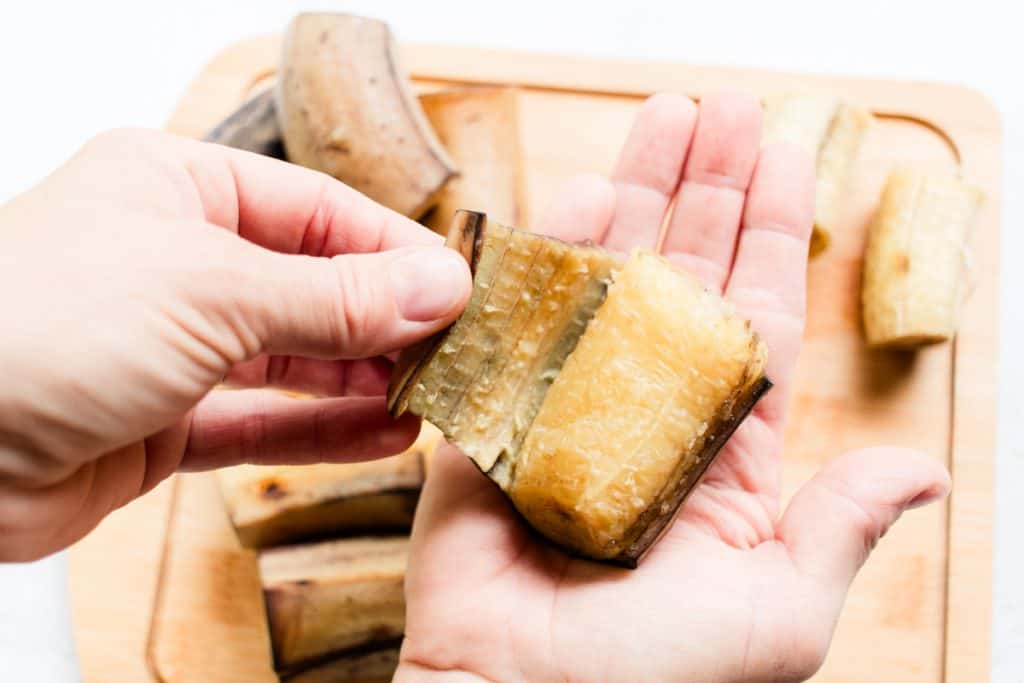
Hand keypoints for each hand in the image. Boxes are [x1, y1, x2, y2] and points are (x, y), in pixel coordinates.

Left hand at [0, 130, 470, 560]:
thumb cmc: (37, 326)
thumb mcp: (212, 290)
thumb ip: (335, 299)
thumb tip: (439, 287)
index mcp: (178, 189)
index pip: (318, 214)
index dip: (394, 252)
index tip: (459, 290)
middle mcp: (176, 261)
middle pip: (312, 286)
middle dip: (385, 321)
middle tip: (455, 352)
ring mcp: (169, 346)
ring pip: (293, 360)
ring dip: (362, 380)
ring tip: (430, 397)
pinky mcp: (160, 422)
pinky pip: (258, 422)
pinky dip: (320, 431)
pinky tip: (381, 435)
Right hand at [397, 92, 950, 681]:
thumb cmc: (656, 679)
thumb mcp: (781, 611)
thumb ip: (839, 525)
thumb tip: (926, 470)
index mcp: (725, 454)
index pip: (756, 315)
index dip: (772, 233)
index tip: (781, 153)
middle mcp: (650, 414)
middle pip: (685, 275)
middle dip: (706, 189)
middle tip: (718, 110)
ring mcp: (570, 405)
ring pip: (610, 278)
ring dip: (633, 194)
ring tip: (659, 120)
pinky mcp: (498, 415)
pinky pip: (522, 322)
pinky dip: (543, 256)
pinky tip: (572, 191)